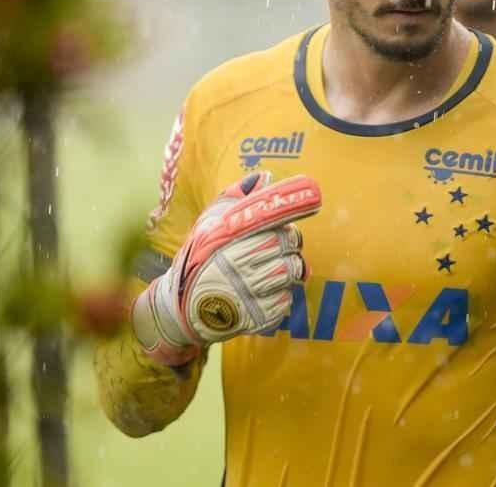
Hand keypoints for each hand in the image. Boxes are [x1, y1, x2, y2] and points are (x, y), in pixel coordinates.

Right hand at [132, 172, 320, 365]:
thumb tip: (264, 177)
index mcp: (227, 237)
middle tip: (280, 245)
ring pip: (290, 272)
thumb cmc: (200, 259)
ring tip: (271, 269)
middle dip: (289, 242)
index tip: (312, 201)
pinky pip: (285, 301)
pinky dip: (280, 296)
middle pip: (286, 243)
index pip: (269, 217)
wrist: (183, 308)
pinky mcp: (256, 318)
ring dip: (288, 269)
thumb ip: (236, 198)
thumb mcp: (209, 224)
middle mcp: (237, 264)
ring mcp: (248, 292)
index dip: (290, 210)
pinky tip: (263, 293)